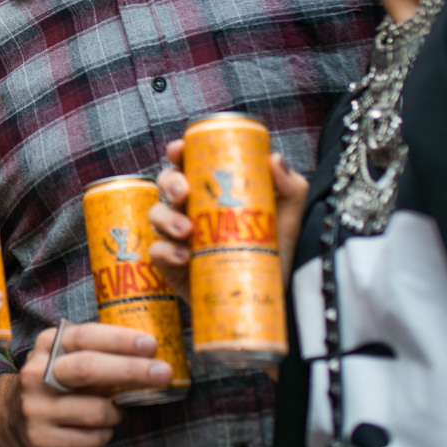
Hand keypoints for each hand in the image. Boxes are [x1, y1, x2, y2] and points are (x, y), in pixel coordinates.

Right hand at [0, 323, 171, 446]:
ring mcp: (36, 406)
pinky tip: (102, 428)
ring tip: (117, 410)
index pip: (86, 336)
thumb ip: (95, 350)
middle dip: (131, 370)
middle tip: (163, 373)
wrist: (9, 414)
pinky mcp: (40, 437)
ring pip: (95, 411)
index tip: (151, 344)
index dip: (120, 339)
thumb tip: (148, 353)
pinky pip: (90, 439)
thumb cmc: (54, 380)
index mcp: (47, 345)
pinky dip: (105, 434)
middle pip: (88, 368)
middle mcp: (37, 373)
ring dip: (116, 412)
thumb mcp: (65, 355)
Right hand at [148, 138, 310, 295]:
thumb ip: (290, 185)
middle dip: (170, 182)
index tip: (179, 149)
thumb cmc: (276, 250)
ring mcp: (179, 237)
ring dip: (166, 217)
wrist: (274, 296)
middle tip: (184, 192)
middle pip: (166, 184)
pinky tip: (184, 256)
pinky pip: (156, 252)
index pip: (187, 163)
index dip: (177, 152)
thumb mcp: (287, 216)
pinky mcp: (173, 266)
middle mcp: (191, 209)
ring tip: (187, 230)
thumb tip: (273, 158)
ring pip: (156, 215)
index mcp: (211, 191)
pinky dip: (165, 250)